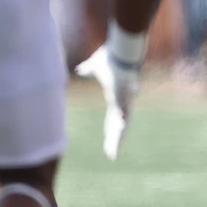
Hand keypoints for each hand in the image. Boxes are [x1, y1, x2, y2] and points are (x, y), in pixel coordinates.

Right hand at [74, 44, 139, 160]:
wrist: (120, 51)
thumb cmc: (109, 58)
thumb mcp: (94, 67)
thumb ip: (88, 69)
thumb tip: (81, 69)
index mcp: (115, 98)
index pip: (113, 118)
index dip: (110, 129)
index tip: (108, 140)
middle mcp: (122, 102)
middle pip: (118, 126)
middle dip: (114, 140)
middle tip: (111, 155)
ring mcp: (125, 101)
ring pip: (123, 124)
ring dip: (117, 139)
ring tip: (113, 154)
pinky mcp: (125, 97)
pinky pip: (124, 113)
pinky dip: (122, 124)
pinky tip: (120, 134)